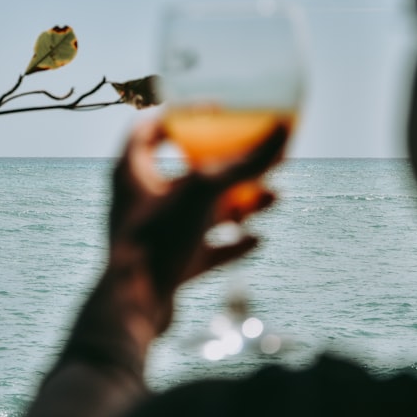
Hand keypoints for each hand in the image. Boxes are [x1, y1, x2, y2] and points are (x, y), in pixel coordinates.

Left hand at [107, 118, 288, 332]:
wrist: (135, 307)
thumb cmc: (157, 238)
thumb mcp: (205, 190)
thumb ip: (244, 162)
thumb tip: (284, 130)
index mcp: (132, 171)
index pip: (149, 128)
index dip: (180, 115)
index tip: (213, 109)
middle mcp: (140, 201)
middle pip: (186, 172)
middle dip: (227, 166)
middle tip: (258, 158)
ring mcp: (155, 236)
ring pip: (201, 212)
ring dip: (238, 205)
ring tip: (274, 199)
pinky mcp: (168, 267)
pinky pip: (205, 250)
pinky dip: (231, 244)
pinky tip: (258, 240)